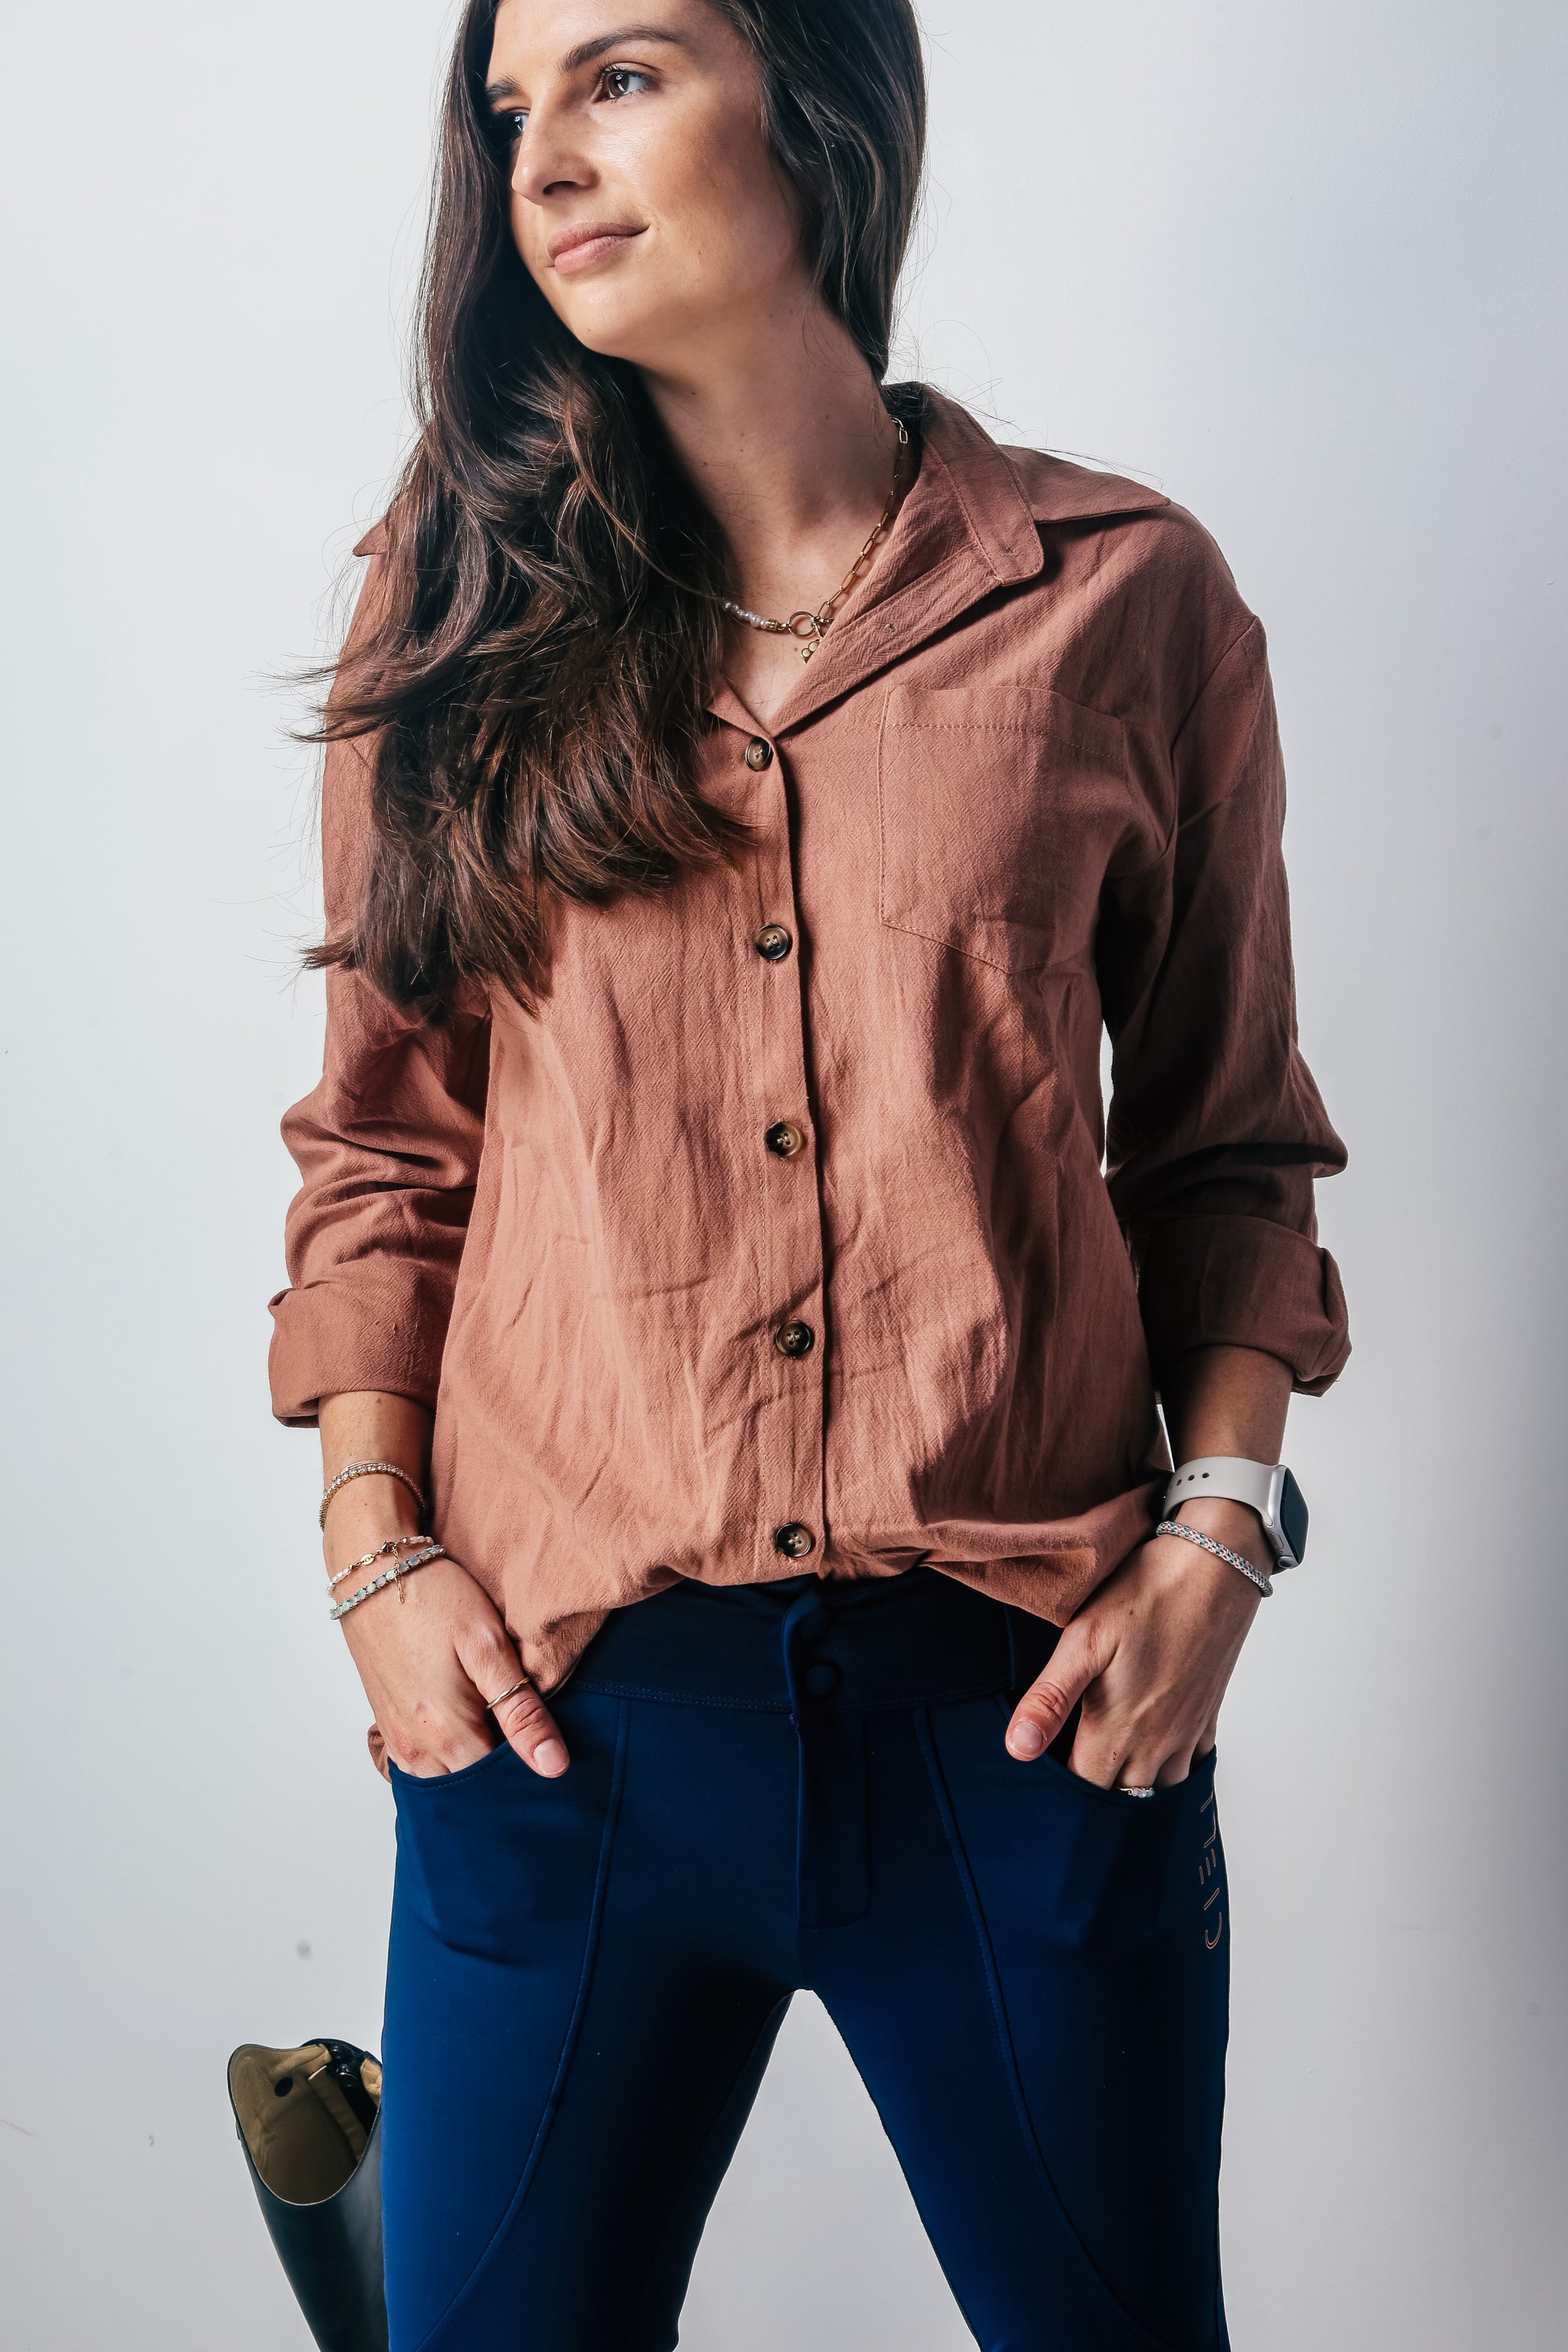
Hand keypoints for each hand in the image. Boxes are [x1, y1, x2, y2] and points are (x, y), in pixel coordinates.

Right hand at [337, 1551, 568, 1781]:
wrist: (374, 1572)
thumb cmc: (435, 1599)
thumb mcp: (488, 1646)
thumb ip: (520, 1710)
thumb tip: (553, 1765)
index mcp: (446, 1732)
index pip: (501, 1784)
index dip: (531, 1771)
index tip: (551, 1747)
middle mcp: (416, 1749)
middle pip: (472, 1789)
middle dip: (503, 1775)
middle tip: (529, 1737)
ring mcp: (397, 1742)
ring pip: (446, 1782)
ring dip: (474, 1769)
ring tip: (500, 1730)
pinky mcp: (387, 1728)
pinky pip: (422, 1769)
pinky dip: (447, 1761)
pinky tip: (468, 1729)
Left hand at [1003, 1501, 1266, 1786]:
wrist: (1216, 1566)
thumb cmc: (1147, 1596)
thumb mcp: (1084, 1640)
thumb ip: (1051, 1699)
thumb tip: (1018, 1748)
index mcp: (1118, 1732)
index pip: (1082, 1791)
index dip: (1058, 1792)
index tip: (1040, 1775)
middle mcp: (1157, 1744)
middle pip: (1121, 1799)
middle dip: (1094, 1796)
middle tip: (1069, 1769)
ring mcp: (1187, 1733)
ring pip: (1160, 1789)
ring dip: (1133, 1787)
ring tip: (1106, 1765)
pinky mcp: (1207, 1715)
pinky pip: (1190, 1766)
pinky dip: (1169, 1769)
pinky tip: (1151, 1748)